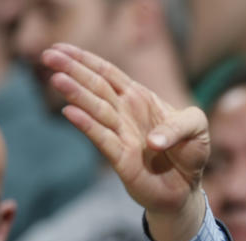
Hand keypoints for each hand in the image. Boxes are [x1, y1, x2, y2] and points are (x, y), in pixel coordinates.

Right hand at [40, 42, 209, 240]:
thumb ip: (181, 124)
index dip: (85, 60)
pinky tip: (71, 113)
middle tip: (48, 56)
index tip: (60, 47)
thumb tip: (152, 141)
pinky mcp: (121, 159)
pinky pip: (102, 139)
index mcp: (139, 99)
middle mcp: (125, 114)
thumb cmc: (190, 153)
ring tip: (58, 79)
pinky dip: (88, 126)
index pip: (108, 74)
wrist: (186, 188)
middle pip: (96, 87)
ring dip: (77, 94)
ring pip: (96, 109)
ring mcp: (121, 135)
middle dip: (73, 70)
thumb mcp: (197, 127)